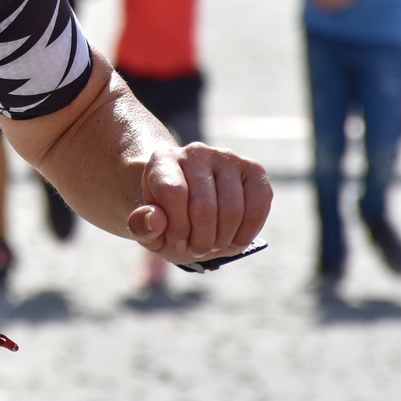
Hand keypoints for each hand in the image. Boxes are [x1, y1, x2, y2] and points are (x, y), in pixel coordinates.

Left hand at [126, 143, 271, 265]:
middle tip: (195, 248)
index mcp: (162, 159)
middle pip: (204, 207)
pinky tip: (233, 241)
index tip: (175, 242)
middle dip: (200, 240)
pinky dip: (247, 233)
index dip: (177, 228)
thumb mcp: (146, 228)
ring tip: (211, 244)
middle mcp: (195, 151)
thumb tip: (155, 218)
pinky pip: (259, 206)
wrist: (189, 204)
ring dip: (222, 240)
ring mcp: (227, 157)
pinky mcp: (253, 169)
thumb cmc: (166, 217)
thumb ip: (141, 226)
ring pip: (232, 211)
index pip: (173, 193)